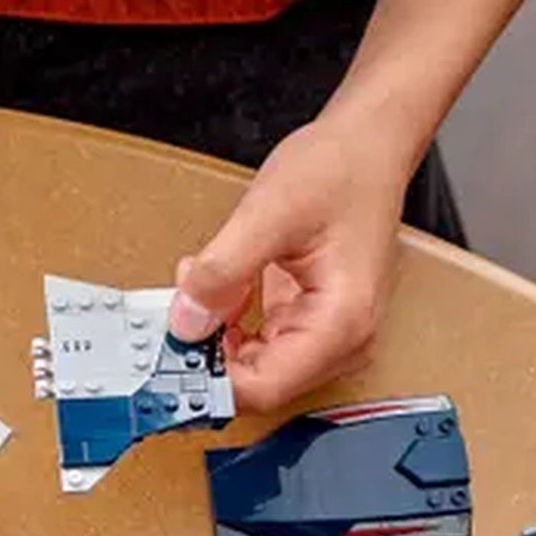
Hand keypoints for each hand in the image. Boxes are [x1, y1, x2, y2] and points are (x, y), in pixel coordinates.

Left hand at [163, 111, 414, 413]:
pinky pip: (258, 341)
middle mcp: (343, 340)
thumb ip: (222, 272)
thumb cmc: (340, 171)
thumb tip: (186, 321)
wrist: (368, 146)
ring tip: (198, 287)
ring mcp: (329, 334)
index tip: (167, 361)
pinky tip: (218, 287)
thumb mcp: (268, 214)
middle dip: (207, 355)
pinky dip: (228, 322)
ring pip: (252, 365)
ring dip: (214, 336)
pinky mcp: (312, 321)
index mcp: (342, 323)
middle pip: (257, 383)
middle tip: (169, 318)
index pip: (264, 388)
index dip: (209, 381)